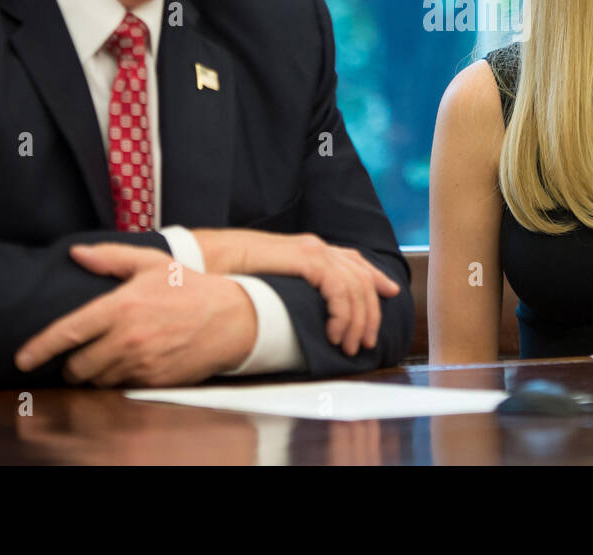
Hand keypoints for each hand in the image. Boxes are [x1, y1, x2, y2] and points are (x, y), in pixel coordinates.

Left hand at [14, 243, 255, 386]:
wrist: (233, 317)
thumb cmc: (191, 287)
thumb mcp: (153, 263)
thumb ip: (111, 258)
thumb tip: (77, 253)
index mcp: (121, 306)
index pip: (68, 332)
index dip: (40, 348)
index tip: (22, 358)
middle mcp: (127, 338)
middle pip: (77, 367)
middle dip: (73, 364)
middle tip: (82, 352)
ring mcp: (141, 363)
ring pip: (98, 380)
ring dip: (96, 372)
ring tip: (111, 354)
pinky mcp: (154, 380)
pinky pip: (121, 387)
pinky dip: (119, 378)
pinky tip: (132, 362)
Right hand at [195, 228, 400, 355]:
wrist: (201, 259)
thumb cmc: (226, 274)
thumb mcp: (267, 283)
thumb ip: (290, 290)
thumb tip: (303, 311)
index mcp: (308, 250)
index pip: (353, 261)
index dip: (375, 277)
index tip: (390, 294)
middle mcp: (315, 247)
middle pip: (361, 276)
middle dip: (370, 312)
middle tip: (366, 342)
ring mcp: (312, 250)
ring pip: (356, 285)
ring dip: (358, 319)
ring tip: (349, 345)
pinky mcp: (305, 258)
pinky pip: (340, 287)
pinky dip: (344, 312)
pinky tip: (335, 333)